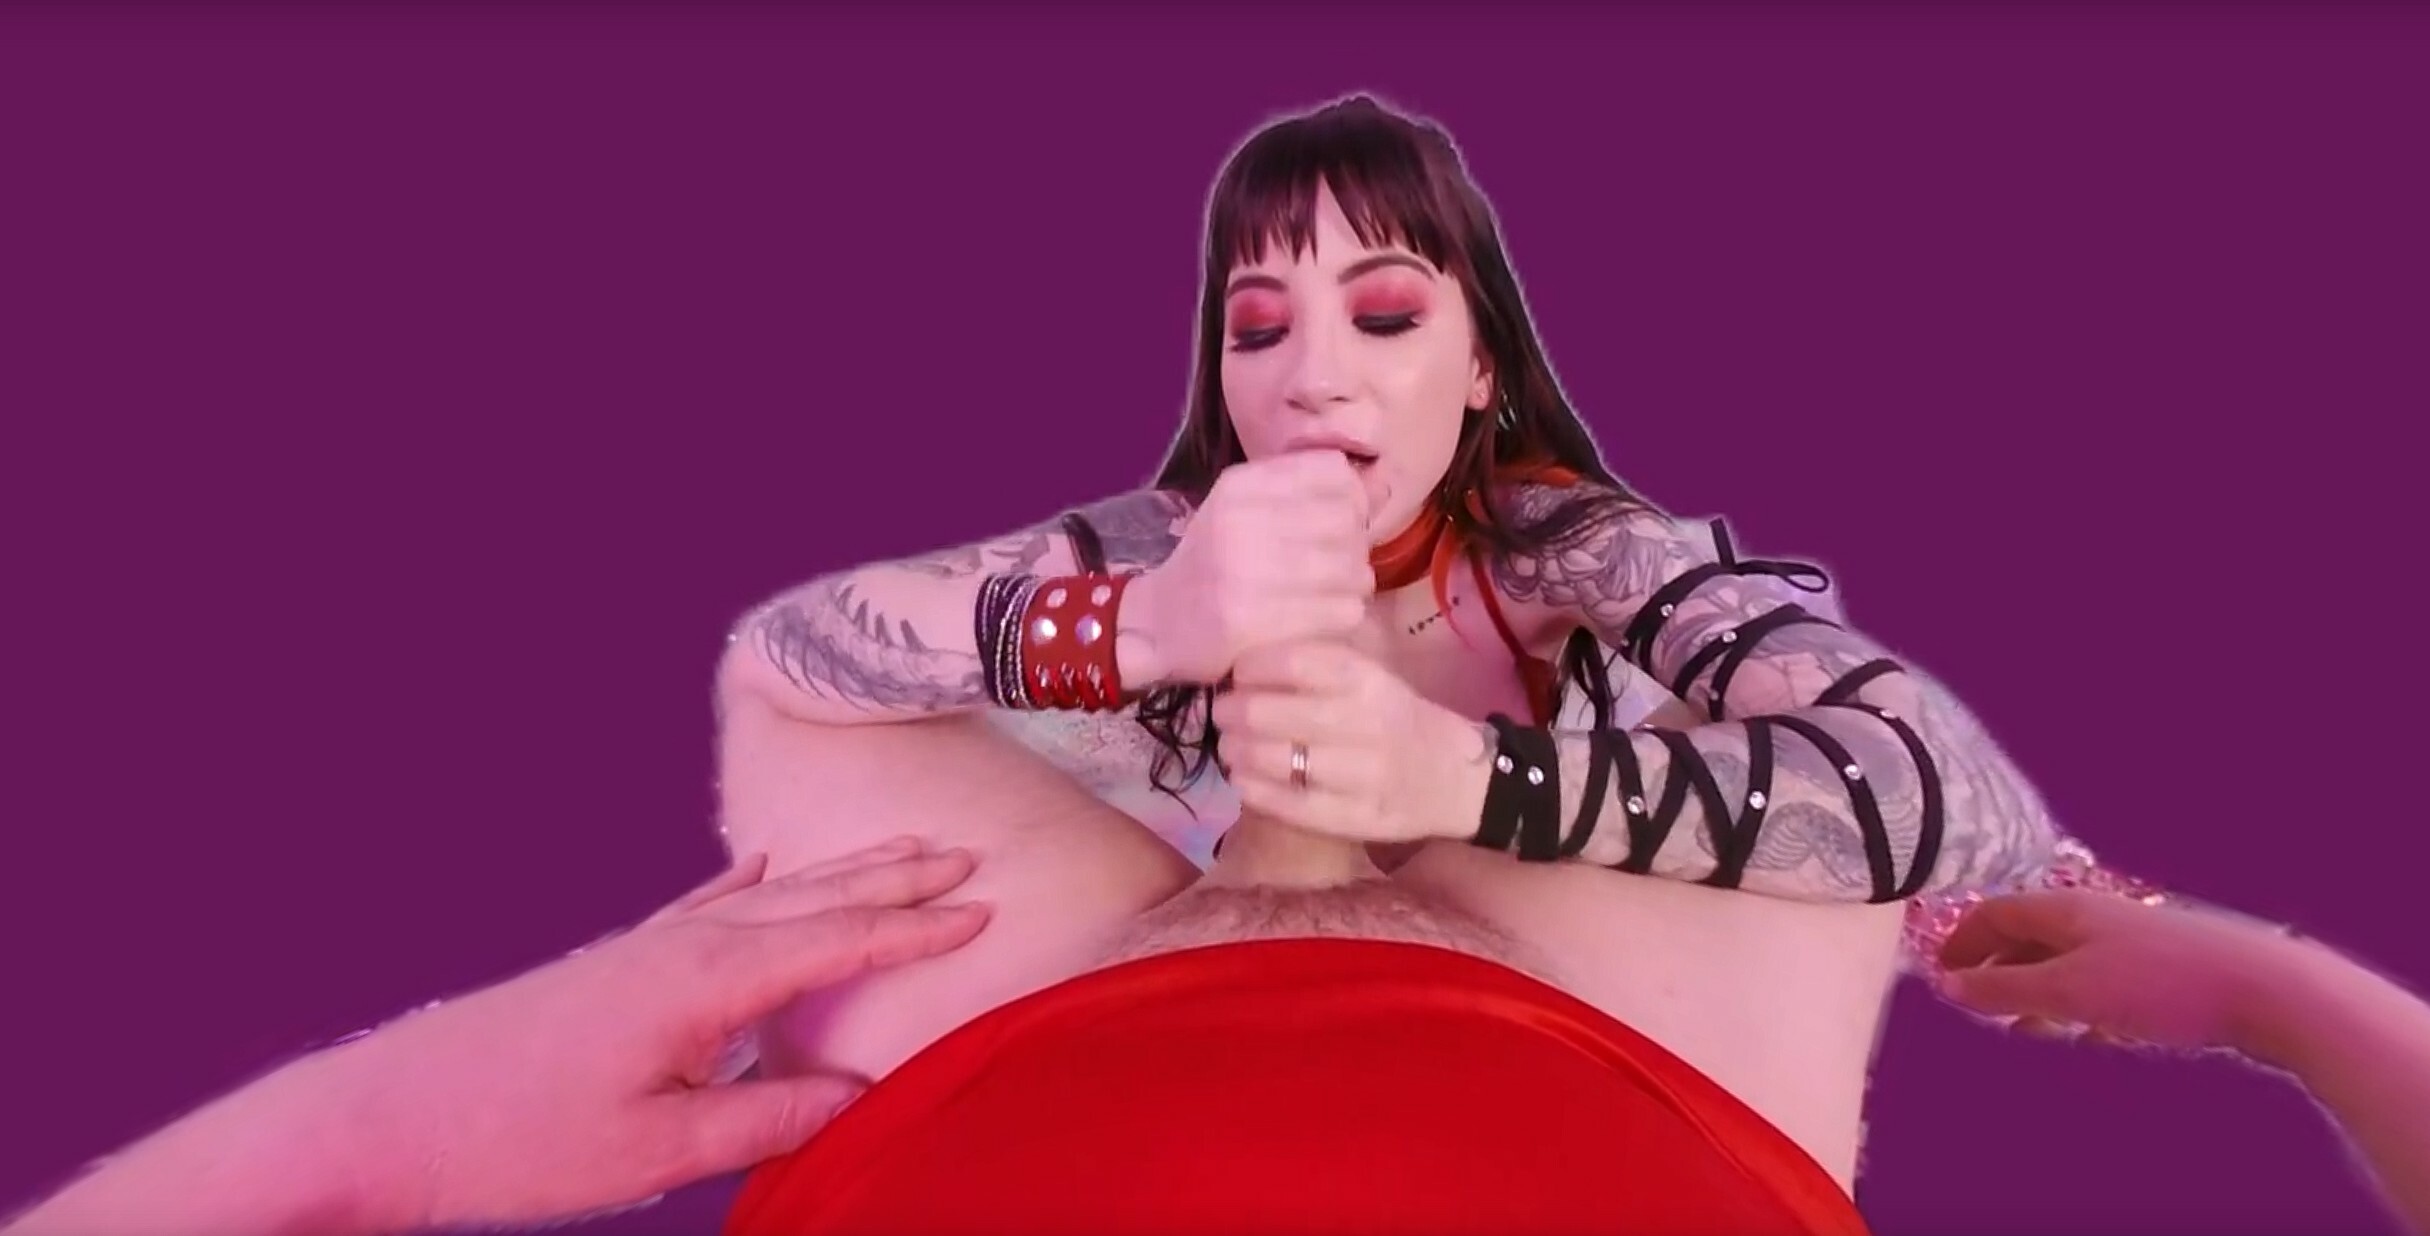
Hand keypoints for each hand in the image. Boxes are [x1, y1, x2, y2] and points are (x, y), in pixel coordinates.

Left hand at [323, 839, 989, 1231]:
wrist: (387, 1114)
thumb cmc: (516, 1140)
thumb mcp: (656, 1150)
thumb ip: (766, 1124)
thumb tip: (856, 1096)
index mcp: (705, 983)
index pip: (836, 945)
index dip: (915, 931)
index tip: (984, 908)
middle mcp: (681, 946)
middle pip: (812, 901)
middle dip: (894, 880)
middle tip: (968, 854)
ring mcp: (643, 947)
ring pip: (768, 896)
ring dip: (840, 873)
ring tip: (900, 851)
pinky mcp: (612, 963)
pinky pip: (703, 905)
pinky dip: (748, 882)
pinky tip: (764, 862)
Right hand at [1124, 452, 1373, 685]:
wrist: (1158, 624)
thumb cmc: (1210, 563)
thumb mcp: (1238, 506)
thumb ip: (1295, 491)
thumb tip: (1367, 493)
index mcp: (1240, 486)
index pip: (1333, 474)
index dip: (1352, 500)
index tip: (1343, 525)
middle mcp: (1242, 521)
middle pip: (1346, 523)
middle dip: (1355, 547)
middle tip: (1342, 567)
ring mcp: (1245, 573)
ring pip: (1351, 570)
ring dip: (1352, 586)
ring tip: (1333, 595)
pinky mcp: (1253, 621)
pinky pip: (1340, 612)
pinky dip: (1340, 617)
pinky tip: (1321, 620)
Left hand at [1210, 639, 1486, 844]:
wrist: (1457, 778)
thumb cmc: (1397, 718)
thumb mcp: (1370, 676)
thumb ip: (1317, 664)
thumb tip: (1244, 660)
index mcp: (1367, 680)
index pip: (1294, 663)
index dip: (1251, 666)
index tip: (1236, 673)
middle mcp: (1365, 723)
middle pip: (1272, 714)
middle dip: (1232, 712)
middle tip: (1223, 714)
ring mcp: (1362, 774)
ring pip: (1276, 761)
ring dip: (1237, 753)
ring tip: (1231, 749)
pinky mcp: (1357, 817)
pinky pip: (1292, 805)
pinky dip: (1256, 791)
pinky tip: (1243, 781)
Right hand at [1936, 888, 2304, 1054]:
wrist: (2263, 990)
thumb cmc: (2158, 984)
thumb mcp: (2068, 991)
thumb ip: (2005, 990)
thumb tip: (1946, 985)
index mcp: (2066, 909)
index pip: (1995, 913)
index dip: (1961, 941)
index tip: (1937, 974)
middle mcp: (2097, 917)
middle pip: (2031, 937)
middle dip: (1998, 970)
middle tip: (1976, 1006)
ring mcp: (2134, 943)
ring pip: (2069, 964)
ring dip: (2039, 994)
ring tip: (2025, 1030)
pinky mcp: (2167, 972)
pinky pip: (2106, 986)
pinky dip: (2083, 1008)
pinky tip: (2090, 1037)